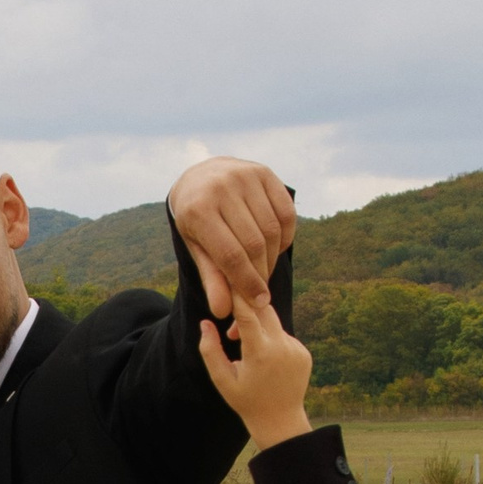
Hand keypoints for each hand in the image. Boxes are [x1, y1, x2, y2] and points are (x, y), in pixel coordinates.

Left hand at [166, 156, 295, 324]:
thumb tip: (223, 311)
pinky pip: (285, 212)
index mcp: (198, 210)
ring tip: (265, 269)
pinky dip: (285, 235)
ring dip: (273, 257)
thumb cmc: (197, 219)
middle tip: (262, 289)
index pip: (230, 255)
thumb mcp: (197, 247)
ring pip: (272, 229)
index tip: (259, 302)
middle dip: (261, 273)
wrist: (201, 176)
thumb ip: (211, 277)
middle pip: (254, 244)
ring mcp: (245, 176)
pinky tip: (276, 247)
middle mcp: (222, 188)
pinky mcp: (264, 172)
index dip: (247, 283)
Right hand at [203, 285, 315, 449]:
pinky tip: (265, 360)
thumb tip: (205, 322)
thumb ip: (210, 350)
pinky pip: (283, 335)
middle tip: (231, 311)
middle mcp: (282, 347)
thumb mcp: (222, 379)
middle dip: (246, 307)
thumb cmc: (246, 401)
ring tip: (243, 346)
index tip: (228, 279)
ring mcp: (296, 349)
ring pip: (273, 323)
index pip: (247, 314)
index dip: (236, 295)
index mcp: (260, 353)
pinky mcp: (304, 352)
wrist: (280, 421)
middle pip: (263, 310)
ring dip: (258, 326)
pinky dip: (271, 339)